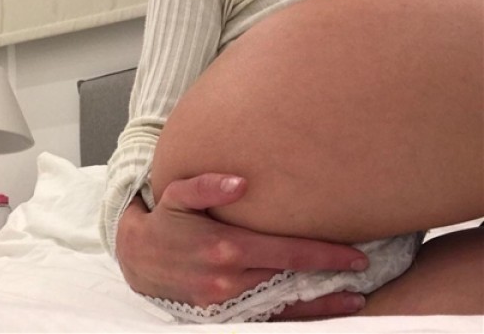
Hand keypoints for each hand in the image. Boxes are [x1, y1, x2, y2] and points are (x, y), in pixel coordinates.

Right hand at [116, 173, 368, 316]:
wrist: (137, 257)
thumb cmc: (164, 221)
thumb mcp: (177, 194)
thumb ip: (207, 186)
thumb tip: (242, 182)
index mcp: (225, 247)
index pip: (287, 253)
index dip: (324, 254)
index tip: (355, 255)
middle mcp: (228, 280)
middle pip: (291, 279)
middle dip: (329, 277)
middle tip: (363, 272)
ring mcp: (224, 302)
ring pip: (282, 305)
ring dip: (320, 304)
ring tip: (354, 302)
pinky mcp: (220, 315)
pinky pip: (263, 319)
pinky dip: (292, 318)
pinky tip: (313, 313)